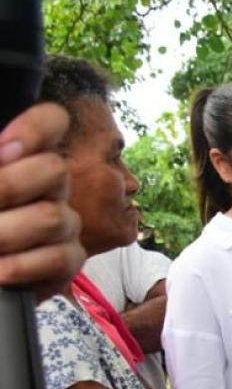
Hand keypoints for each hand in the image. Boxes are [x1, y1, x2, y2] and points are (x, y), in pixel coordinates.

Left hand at [0, 103, 85, 298]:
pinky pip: (59, 258)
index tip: (4, 150)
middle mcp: (52, 186)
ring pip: (53, 217)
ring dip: (7, 233)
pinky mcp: (69, 260)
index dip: (35, 130)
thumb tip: (5, 159)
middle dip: (10, 187)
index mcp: (24, 158)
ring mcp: (65, 223)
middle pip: (56, 169)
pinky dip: (21, 266)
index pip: (52, 122)